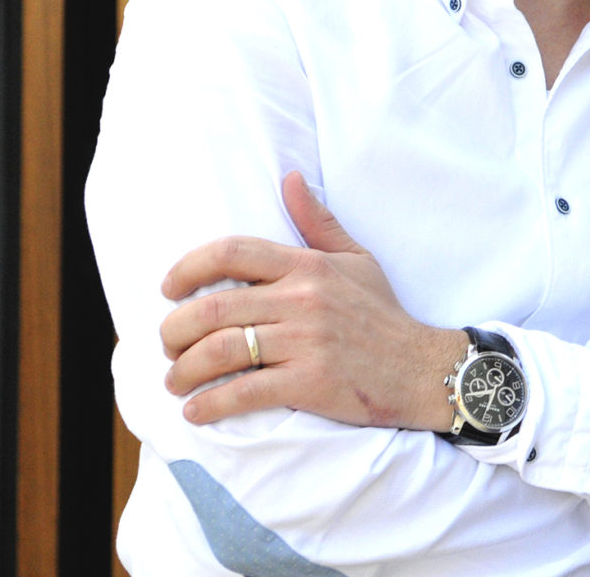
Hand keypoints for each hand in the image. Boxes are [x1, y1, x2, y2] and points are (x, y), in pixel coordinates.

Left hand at [158, 171, 468, 431]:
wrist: (422, 368)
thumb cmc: (383, 314)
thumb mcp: (357, 260)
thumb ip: (318, 223)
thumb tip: (290, 179)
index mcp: (308, 266)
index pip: (231, 252)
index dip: (187, 268)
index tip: (169, 290)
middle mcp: (303, 300)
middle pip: (212, 308)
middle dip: (173, 331)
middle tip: (167, 347)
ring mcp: (306, 342)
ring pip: (220, 351)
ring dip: (183, 371)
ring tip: (175, 381)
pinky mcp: (310, 383)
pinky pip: (244, 393)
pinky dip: (209, 404)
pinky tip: (197, 410)